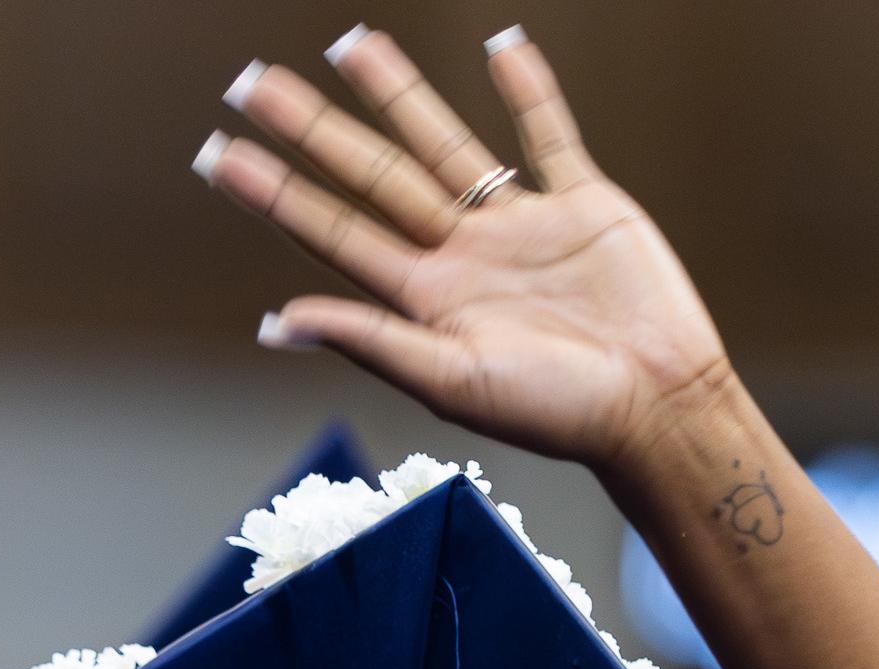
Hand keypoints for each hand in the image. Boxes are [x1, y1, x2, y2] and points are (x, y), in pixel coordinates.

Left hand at [202, 26, 734, 482]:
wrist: (659, 406)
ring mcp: (519, 227)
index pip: (331, 232)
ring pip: (446, 143)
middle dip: (313, 128)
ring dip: (400, 93)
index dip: (274, 192)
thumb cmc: (557, 414)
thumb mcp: (452, 383)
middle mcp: (461, 256)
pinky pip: (548, 136)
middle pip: (373, 175)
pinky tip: (501, 46)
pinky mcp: (583, 206)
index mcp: (424, 300)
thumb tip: (275, 325)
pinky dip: (528, 91)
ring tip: (352, 44)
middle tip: (253, 81)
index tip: (218, 152)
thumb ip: (369, 342)